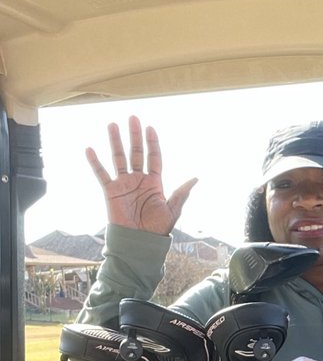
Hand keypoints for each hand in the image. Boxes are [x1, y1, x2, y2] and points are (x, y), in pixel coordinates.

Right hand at [86, 115, 196, 234]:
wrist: (139, 242)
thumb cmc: (157, 229)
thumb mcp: (172, 210)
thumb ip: (181, 193)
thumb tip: (195, 178)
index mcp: (155, 182)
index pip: (153, 157)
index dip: (152, 143)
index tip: (150, 128)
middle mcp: (139, 180)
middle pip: (136, 153)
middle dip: (135, 135)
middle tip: (133, 118)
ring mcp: (124, 184)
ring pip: (119, 158)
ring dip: (116, 141)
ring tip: (112, 125)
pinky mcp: (111, 192)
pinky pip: (102, 174)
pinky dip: (95, 162)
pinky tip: (90, 149)